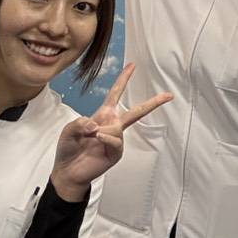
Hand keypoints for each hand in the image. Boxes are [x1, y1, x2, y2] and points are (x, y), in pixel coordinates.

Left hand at [50, 63, 171, 201]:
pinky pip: (116, 140)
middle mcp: (113, 125)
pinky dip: (106, 138)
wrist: (68, 172)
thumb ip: (80, 123)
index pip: (116, 93)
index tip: (133, 65)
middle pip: (137, 111)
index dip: (123, 79)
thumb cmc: (69, 149)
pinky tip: (98, 140)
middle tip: (169, 95)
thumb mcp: (69, 130)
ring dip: (100, 132)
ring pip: (116, 128)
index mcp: (103, 115)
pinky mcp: (116, 153)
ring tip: (90, 138)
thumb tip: (97, 126)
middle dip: (154, 102)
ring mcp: (116, 140)